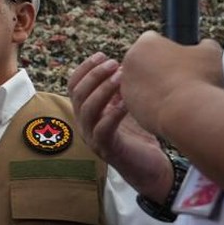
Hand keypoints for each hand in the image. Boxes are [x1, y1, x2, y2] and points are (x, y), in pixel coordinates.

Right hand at [67, 52, 171, 199]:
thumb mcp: (126, 108)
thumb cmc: (139, 136)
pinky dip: (115, 112)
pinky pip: (104, 128)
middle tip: (113, 63)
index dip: (84, 69)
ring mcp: (93, 137)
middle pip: (78, 94)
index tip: (101, 55)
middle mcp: (84, 124)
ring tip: (120, 77)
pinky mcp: (107, 149)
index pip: (73, 85)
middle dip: (94, 75)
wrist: (150, 168)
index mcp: (86, 112)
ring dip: (103, 90)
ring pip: (87, 109)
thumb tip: (124, 65)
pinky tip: (128, 101)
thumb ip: (119, 91)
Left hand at [120, 33, 223, 138]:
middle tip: (177, 77)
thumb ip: (202, 46)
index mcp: (145, 43)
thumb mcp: (209, 53)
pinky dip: (150, 102)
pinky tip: (167, 105)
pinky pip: (139, 100)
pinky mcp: (127, 104)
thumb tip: (203, 47)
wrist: (184, 111)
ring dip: (152, 85)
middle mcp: (129, 61)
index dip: (169, 49)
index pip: (154, 40)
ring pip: (139, 81)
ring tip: (174, 93)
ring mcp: (125, 84)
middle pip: (143, 61)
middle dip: (157, 67)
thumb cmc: (197, 78)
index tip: (180, 59)